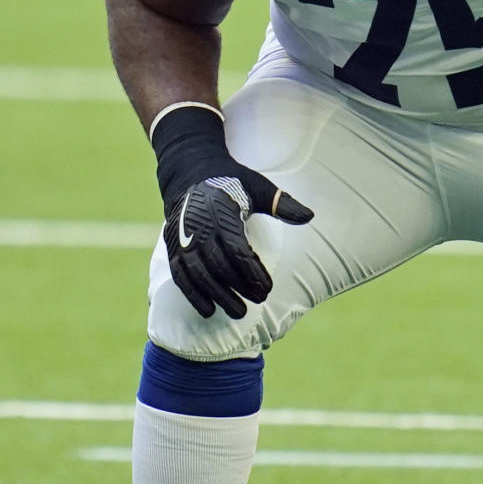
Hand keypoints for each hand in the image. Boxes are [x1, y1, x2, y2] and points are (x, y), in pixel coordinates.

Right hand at [152, 105, 312, 318]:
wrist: (190, 171)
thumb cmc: (230, 180)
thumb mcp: (258, 186)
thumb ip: (281, 203)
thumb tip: (309, 216)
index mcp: (221, 212)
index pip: (237, 251)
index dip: (252, 273)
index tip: (268, 289)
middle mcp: (198, 227)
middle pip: (218, 266)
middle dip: (239, 288)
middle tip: (258, 302)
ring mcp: (181, 238)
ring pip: (198, 275)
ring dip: (217, 296)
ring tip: (238, 313)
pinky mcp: (171, 246)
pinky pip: (180, 275)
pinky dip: (192, 295)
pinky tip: (208, 310)